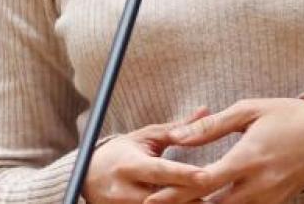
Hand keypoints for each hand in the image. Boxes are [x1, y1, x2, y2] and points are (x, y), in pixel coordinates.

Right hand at [83, 109, 211, 203]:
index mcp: (130, 165)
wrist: (86, 177)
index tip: (206, 176)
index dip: (183, 175)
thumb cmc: (121, 153)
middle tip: (217, 196)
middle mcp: (125, 191)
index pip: (160, 171)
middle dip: (191, 200)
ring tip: (210, 203)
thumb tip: (207, 110)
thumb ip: (177, 129)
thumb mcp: (146, 137)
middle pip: (163, 200)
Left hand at [145, 98, 303, 203]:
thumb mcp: (248, 111)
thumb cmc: (286, 116)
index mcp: (248, 158)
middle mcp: (258, 184)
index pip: (204, 182)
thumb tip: (177, 137)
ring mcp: (269, 198)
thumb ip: (210, 127)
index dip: (176, 192)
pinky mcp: (276, 203)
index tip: (153, 197)